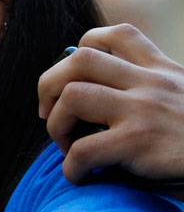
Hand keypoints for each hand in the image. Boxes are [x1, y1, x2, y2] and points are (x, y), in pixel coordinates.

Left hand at [38, 23, 183, 182]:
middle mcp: (151, 83)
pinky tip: (79, 176)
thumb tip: (103, 98)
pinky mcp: (139, 143)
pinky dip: (70, 166)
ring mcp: (144, 111)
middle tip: (49, 112)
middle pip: (79, 60)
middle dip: (49, 85)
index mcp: (162, 70)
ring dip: (56, 124)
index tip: (73, 78)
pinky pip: (83, 149)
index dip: (82, 50)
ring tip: (65, 145)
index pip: (114, 35)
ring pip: (73, 96)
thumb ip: (153, 91)